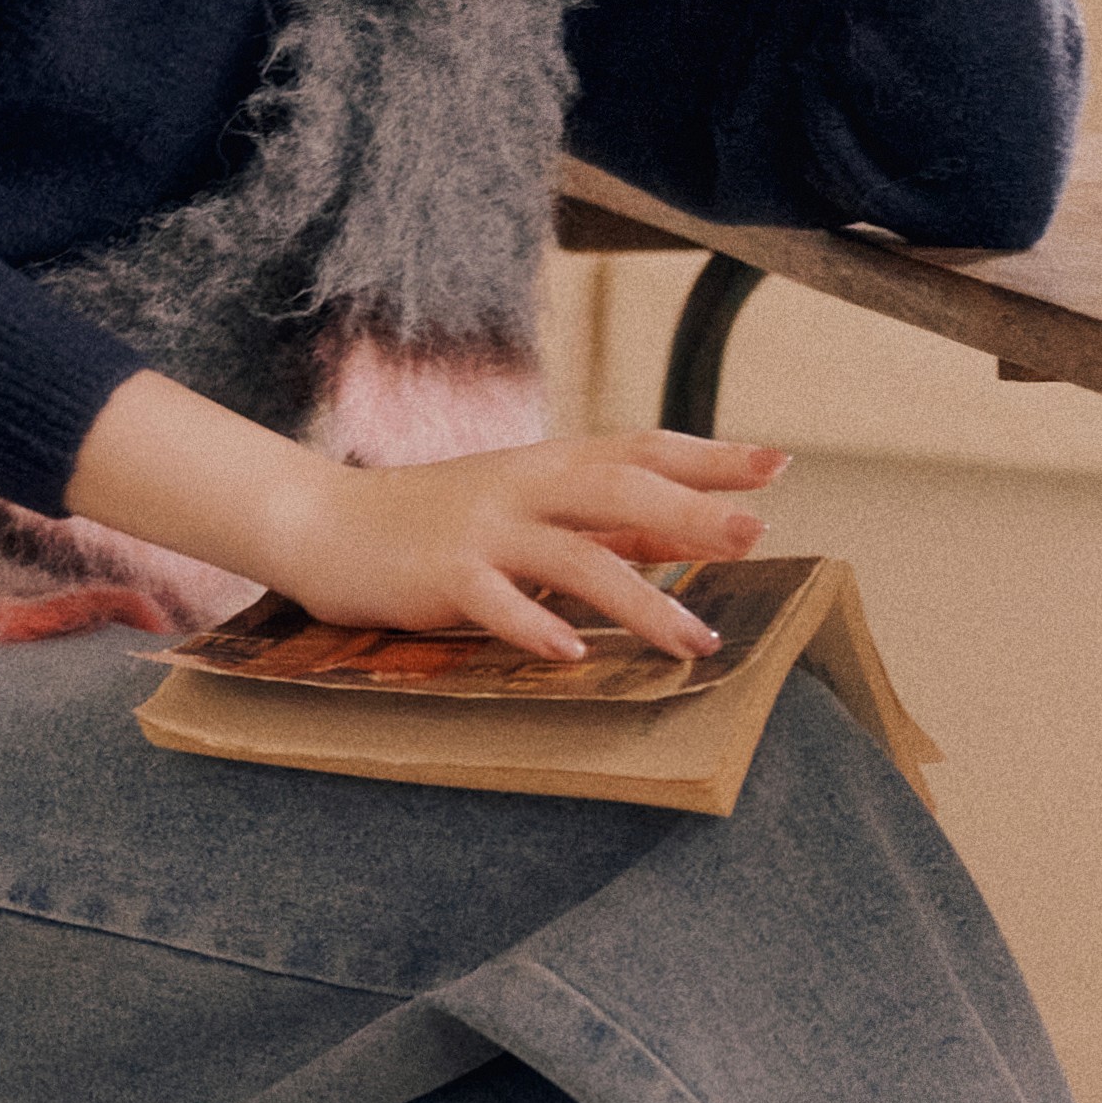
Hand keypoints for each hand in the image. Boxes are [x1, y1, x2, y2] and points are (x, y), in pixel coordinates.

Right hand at [67, 370, 781, 662]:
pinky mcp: (440, 574)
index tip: (779, 464)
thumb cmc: (435, 520)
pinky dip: (535, 625)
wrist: (322, 522)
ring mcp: (482, 528)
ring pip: (575, 556)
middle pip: (621, 488)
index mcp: (549, 464)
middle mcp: (524, 485)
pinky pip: (495, 600)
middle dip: (692, 512)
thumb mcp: (527, 508)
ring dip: (641, 601)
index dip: (710, 456)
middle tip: (757, 535)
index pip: (642, 449)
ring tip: (694, 643)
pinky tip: (573, 653)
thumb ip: (609, 520)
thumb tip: (697, 526)